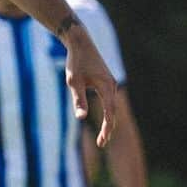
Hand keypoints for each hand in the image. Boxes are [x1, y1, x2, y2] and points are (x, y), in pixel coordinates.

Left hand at [64, 26, 117, 146]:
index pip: (109, 112)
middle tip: (101, 144)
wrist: (80, 42)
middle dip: (107, 128)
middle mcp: (112, 86)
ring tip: (102, 137)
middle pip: (112, 112)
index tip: (102, 141)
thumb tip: (81, 118)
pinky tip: (103, 121)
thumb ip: (78, 100)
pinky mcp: (106, 82)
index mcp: (106, 86)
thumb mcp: (74, 82)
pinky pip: (109, 101)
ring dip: (108, 122)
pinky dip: (107, 113)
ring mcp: (110, 83)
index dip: (106, 128)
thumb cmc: (76, 62)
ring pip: (112, 107)